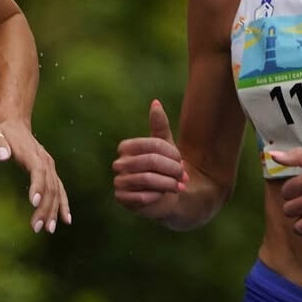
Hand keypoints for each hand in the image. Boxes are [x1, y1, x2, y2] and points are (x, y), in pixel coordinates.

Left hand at [0, 118, 69, 232]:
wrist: (13, 122)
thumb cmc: (0, 131)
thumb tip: (2, 155)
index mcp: (32, 154)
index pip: (38, 172)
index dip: (37, 187)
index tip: (34, 203)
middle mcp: (44, 161)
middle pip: (49, 186)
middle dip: (45, 208)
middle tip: (37, 227)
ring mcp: (49, 166)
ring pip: (55, 191)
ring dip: (53, 211)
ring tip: (49, 229)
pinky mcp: (49, 171)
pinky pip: (59, 189)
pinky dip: (62, 204)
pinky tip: (65, 219)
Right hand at [113, 100, 187, 219]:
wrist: (162, 196)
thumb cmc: (163, 169)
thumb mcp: (165, 146)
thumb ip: (159, 125)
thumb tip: (155, 102)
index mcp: (126, 147)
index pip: (152, 145)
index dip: (171, 153)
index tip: (181, 161)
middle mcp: (119, 163)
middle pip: (151, 161)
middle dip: (172, 169)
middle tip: (183, 176)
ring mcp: (118, 181)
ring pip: (147, 179)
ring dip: (167, 183)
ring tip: (178, 186)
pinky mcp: (122, 199)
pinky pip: (143, 196)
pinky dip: (158, 196)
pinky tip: (163, 196)